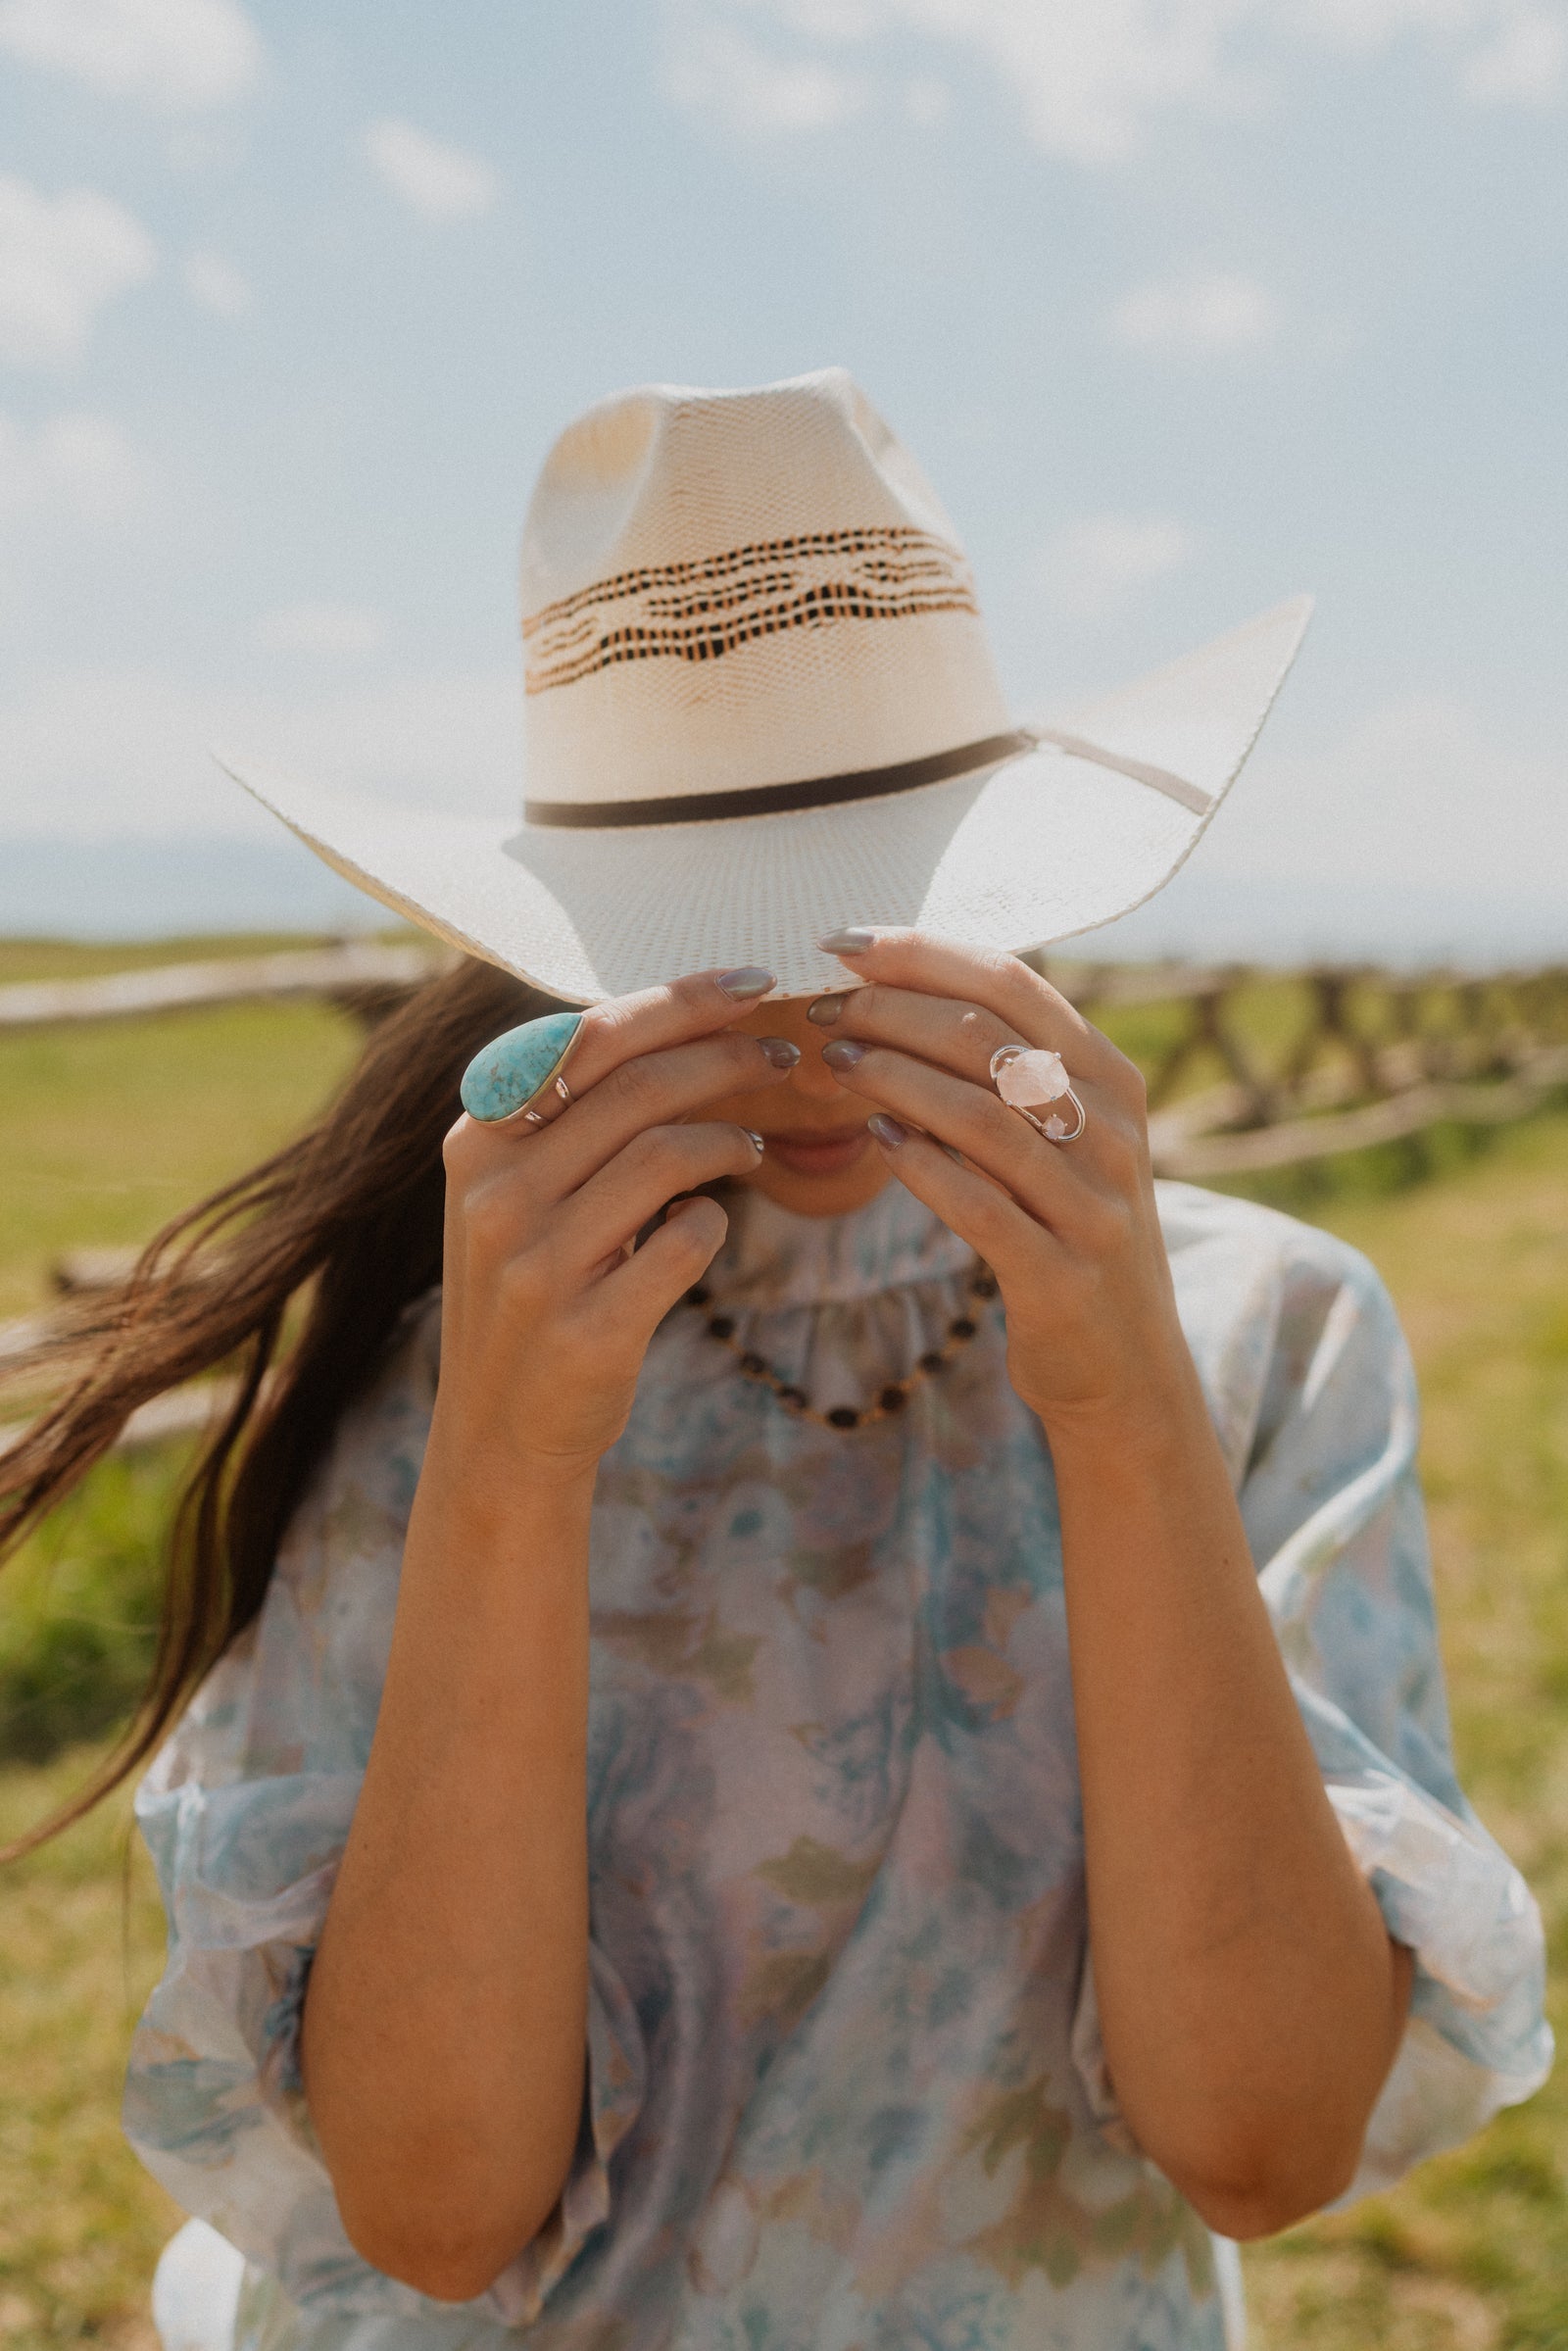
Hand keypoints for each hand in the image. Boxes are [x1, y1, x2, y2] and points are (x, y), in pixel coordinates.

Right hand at [435, 968, 796, 1479]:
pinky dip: (715, 1220)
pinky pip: (685, 1243)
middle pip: (637, 1086)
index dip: (679, 1001)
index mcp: (477, 1140)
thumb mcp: (516, 1195)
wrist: (500, 1435)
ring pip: (665, 1155)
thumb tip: (677, 1023)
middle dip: (725, 1056)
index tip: (750, 982)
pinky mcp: (585, 1329)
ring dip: (729, 1138)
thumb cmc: (533, 1290)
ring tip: (755, 1145)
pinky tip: (713, 1222)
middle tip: (783, 1053)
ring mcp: (535, 1264)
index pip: (588, 1037)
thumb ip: (569, 1117)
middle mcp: (496, 1193)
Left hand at [812, 930, 1192, 1434]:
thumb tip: (906, 988)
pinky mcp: (1062, 1273)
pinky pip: (980, 1204)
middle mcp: (1112, 1130)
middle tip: (823, 1008)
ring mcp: (1093, 1204)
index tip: (841, 942)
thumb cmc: (1068, 1231)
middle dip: (893, 1011)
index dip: (922, 953)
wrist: (1125, 1364)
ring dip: (894, 1077)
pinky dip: (921, 1164)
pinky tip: (874, 1138)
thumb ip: (1011, 1069)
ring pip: (979, 1115)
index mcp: (1111, 1079)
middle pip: (988, 1038)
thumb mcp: (1065, 1138)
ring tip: (834, 1059)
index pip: (1012, 983)